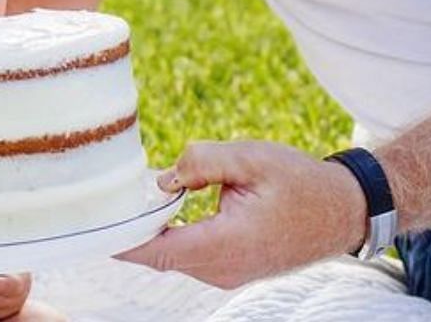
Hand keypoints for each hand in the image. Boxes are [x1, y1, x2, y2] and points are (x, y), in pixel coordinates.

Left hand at [116, 141, 366, 288]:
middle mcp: (222, 269)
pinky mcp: (231, 269)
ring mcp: (227, 274)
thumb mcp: (251, 157)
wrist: (342, 212)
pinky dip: (170, 236)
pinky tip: (160, 209)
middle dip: (129, 230)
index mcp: (225, 244)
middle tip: (98, 202)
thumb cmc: (301, 182)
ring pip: (172, 257)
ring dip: (151, 232)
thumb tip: (162, 178)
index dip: (119, 241)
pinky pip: (189, 257)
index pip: (155, 250)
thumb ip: (203, 161)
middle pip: (158, 255)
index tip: (88, 228)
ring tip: (127, 200)